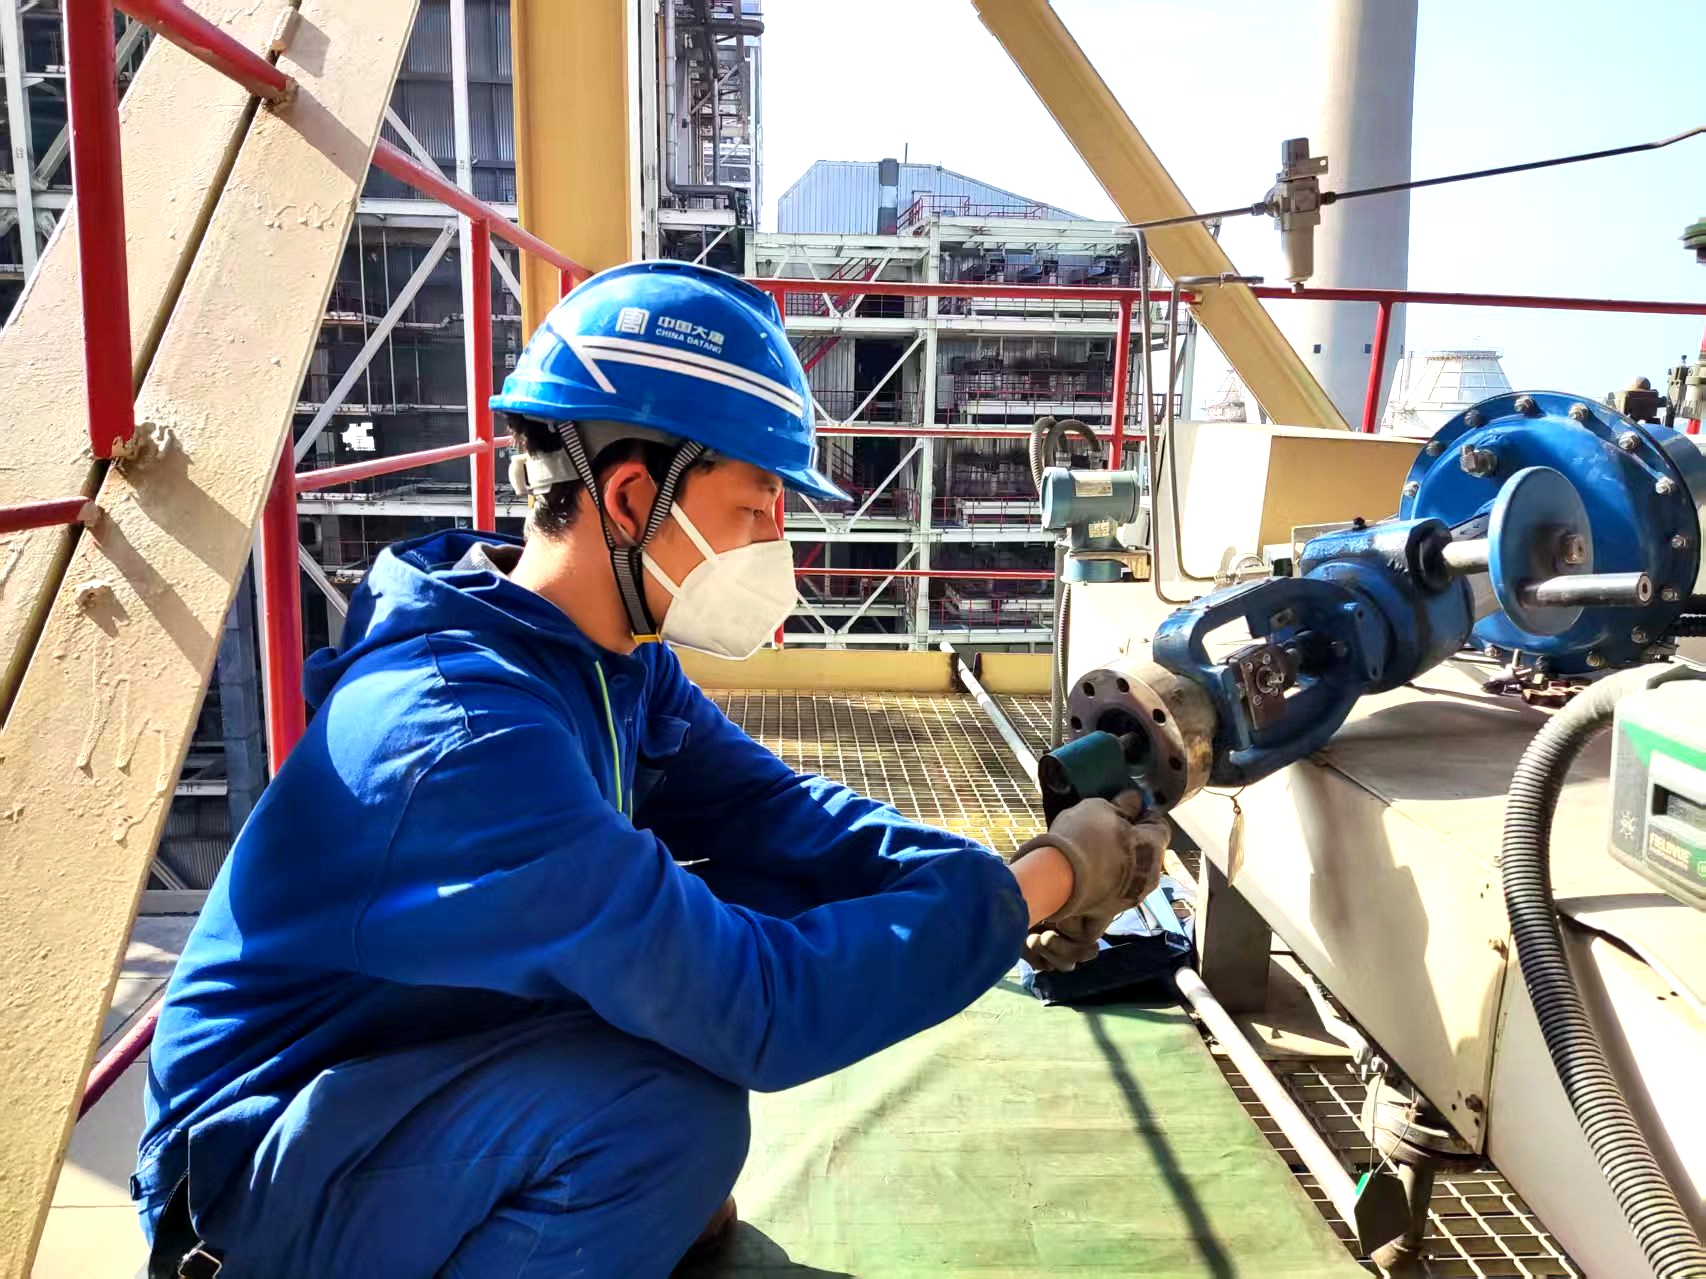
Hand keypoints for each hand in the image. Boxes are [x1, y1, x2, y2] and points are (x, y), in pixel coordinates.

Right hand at [1014, 792, 1166, 918]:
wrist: (1054, 878)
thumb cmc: (1082, 837)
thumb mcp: (1100, 808)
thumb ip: (1122, 805)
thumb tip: (1135, 800)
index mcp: (1154, 849)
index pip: (1160, 826)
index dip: (1142, 815)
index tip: (1125, 810)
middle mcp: (1149, 879)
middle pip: (1146, 856)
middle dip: (1130, 845)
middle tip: (1104, 833)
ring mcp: (1129, 901)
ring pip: (1129, 882)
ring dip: (1116, 871)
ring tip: (1089, 859)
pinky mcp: (1107, 916)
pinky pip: (1108, 906)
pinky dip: (1099, 897)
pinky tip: (1085, 888)